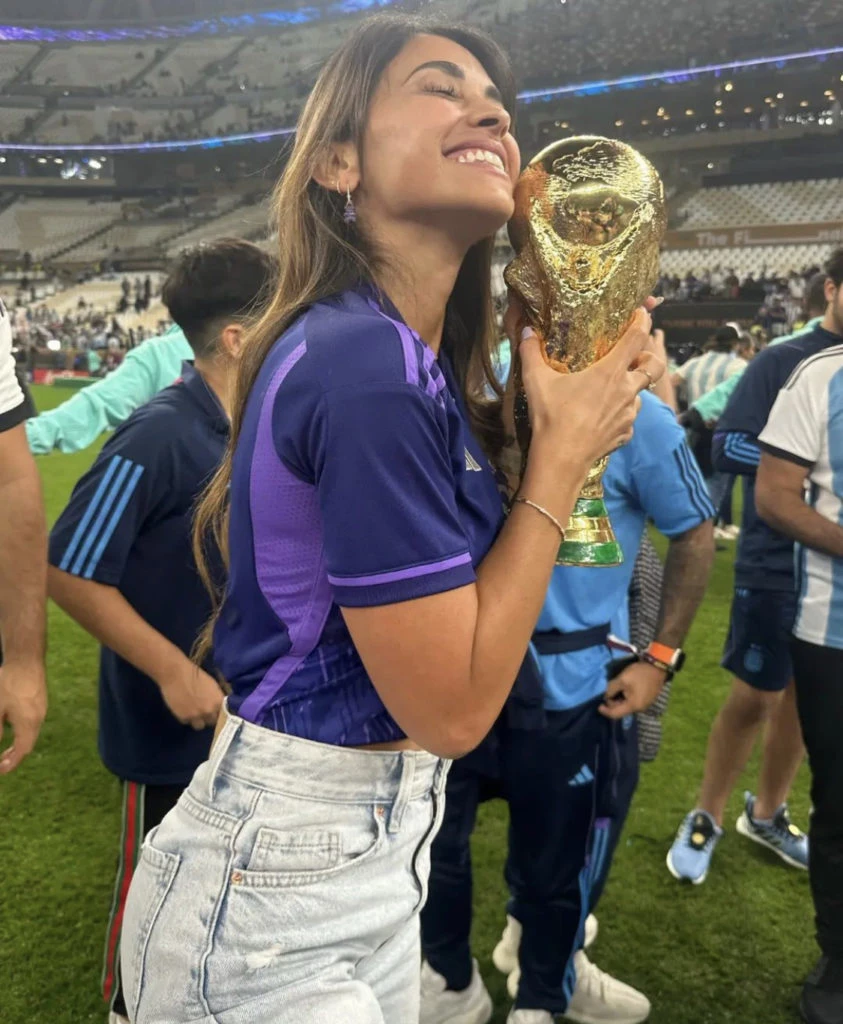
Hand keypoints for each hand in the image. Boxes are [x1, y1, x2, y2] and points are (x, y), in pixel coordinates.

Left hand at [0, 660, 47, 773]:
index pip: (22, 750)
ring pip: (31, 734)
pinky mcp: (40, 702)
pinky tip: (13, 729)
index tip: (1, 770)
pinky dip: (23, 733)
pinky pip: (33, 724)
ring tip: (6, 750)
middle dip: (15, 756)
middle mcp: (38, 719)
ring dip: (19, 744)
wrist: (26, 660)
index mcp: (28, 723)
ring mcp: (41, 710)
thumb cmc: (9, 683)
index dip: (12, 763)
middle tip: (2, 763)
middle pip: (29, 744)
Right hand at [157, 655, 222, 730]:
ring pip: (200, 725)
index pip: (224, 715)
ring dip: (198, 720)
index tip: (216, 713)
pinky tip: (184, 709)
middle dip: (209, 717)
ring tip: (194, 712)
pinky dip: (186, 718)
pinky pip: (187, 722)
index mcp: (218, 701)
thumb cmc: (195, 674)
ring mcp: (196, 716)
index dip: (219, 714)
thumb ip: (216, 698)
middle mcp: (209, 711)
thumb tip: (220, 706)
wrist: (176, 673)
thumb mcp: (212, 685)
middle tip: (204, 711)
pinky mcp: (183, 718)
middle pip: (212, 722)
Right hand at [517, 306, 663, 469]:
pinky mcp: (626, 433)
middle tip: (636, 356)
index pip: (637, 337)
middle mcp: (627, 390)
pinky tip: (604, 417)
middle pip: (655, 365)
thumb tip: (526, 330)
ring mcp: (629, 414)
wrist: (561, 458)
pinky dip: (621, 414)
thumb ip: (531, 352)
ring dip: (632, 388)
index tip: (642, 313)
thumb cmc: (552, 416)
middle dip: (650, 356)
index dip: (643, 321)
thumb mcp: (536, 381)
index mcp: (610, 372)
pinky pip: (629, 419)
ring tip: (612, 391)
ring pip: (641, 394)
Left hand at [599, 660, 665, 719]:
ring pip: (627, 705)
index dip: (605, 711)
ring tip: (617, 688)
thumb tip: (607, 696)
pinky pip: (633, 702)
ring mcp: (645, 704)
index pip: (615, 714)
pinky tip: (625, 688)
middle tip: (609, 691)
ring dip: (620, 699)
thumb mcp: (622, 679)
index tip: (599, 706)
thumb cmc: (639, 674)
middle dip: (613, 703)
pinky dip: (626, 697)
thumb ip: (611, 689)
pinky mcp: (648, 699)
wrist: (658, 667)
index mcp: (633, 706)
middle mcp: (640, 709)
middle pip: (622, 710)